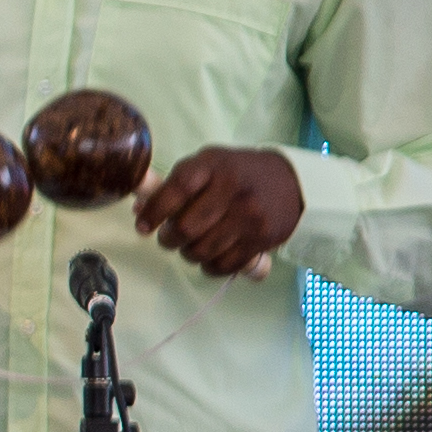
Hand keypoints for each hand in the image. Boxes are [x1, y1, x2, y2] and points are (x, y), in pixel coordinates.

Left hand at [137, 144, 300, 279]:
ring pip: (203, 250)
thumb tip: (140, 210)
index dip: (154, 211)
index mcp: (214, 166)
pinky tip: (211, 256)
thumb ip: (174, 184)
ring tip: (191, 246)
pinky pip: (224, 265)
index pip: (176, 189)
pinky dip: (210, 266)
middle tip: (169, 237)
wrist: (292, 182)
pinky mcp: (262, 238)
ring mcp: (250, 216)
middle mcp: (233, 189)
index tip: (143, 226)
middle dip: (169, 239)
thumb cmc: (237, 173)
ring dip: (188, 254)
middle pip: (186, 228)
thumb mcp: (208, 165)